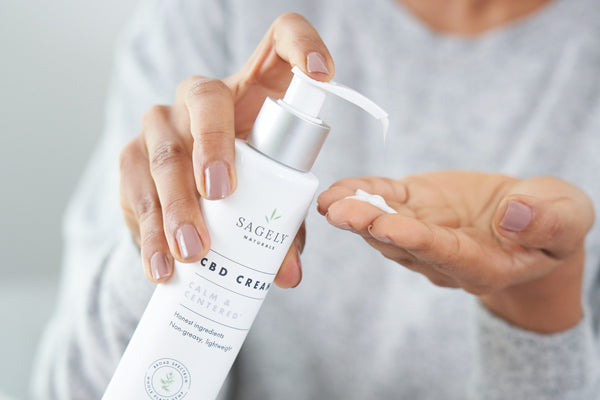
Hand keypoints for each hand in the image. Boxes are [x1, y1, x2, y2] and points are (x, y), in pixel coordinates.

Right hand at [118, 13, 333, 285]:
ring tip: (193, 252)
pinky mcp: (130, 158)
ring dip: (176, 205)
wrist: (189, 201)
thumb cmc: (246, 185)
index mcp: (253, 90)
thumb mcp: (272, 198)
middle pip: (205, 102)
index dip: (301, 44)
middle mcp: (201, 97)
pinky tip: (160, 265)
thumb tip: (288, 276)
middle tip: (222, 194)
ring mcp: (161, 124)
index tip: (322, 72)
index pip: (279, 41)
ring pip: (162, 152)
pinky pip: (133, 190)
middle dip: (212, 147)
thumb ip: (284, 228)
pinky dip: (149, 232)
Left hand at [317, 172, 594, 332]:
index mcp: (483, 264)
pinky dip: (358, 194)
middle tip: (343, 214)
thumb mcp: (567, 219)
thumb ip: (549, 220)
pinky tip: (336, 192)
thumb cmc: (549, 226)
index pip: (446, 254)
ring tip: (331, 200)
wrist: (525, 225)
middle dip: (370, 226)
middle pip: (402, 243)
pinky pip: (380, 200)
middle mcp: (442, 255)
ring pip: (382, 225)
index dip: (417, 240)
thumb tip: (514, 215)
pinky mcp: (411, 205)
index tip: (390, 226)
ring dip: (355, 212)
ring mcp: (422, 230)